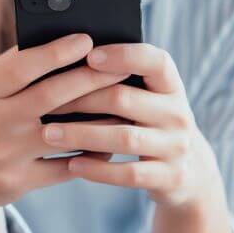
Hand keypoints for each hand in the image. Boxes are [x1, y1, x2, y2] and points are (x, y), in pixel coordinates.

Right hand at [0, 33, 129, 216]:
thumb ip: (24, 64)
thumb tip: (72, 41)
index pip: (23, 66)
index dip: (56, 52)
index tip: (88, 40)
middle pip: (50, 96)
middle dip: (91, 79)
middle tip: (124, 66)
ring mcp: (6, 153)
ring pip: (64, 134)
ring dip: (102, 120)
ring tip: (129, 104)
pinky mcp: (19, 181)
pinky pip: (66, 168)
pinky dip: (93, 154)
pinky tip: (113, 141)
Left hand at [42, 42, 221, 211]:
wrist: (189, 171)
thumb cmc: (150, 122)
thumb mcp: (148, 97)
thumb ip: (121, 79)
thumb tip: (70, 57)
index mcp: (171, 85)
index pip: (155, 61)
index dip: (123, 55)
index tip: (89, 55)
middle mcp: (178, 113)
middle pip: (125, 99)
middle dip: (82, 98)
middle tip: (44, 99)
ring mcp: (176, 147)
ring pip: (123, 137)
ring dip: (82, 134)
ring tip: (48, 133)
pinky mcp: (170, 177)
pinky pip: (129, 174)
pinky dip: (98, 169)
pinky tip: (72, 165)